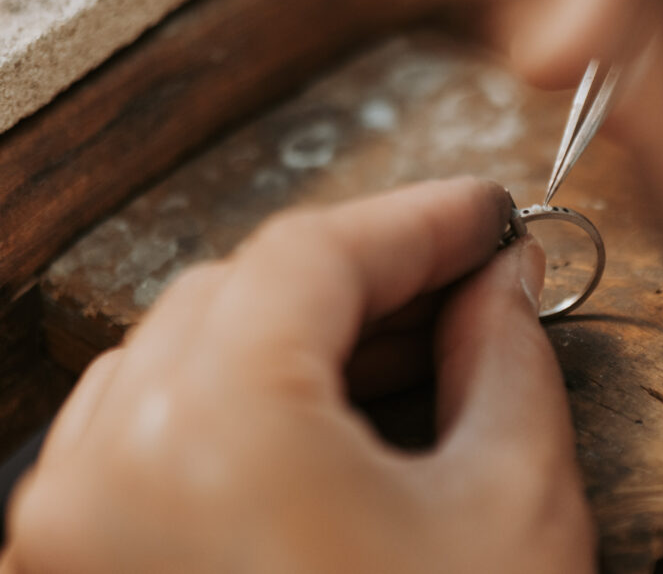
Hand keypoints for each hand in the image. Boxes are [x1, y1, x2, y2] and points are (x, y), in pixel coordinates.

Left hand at [1, 178, 594, 573]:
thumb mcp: (512, 506)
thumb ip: (508, 358)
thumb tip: (502, 281)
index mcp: (213, 435)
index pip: (312, 254)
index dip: (416, 219)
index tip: (484, 215)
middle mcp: (103, 470)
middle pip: (240, 291)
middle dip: (363, 271)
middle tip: (463, 275)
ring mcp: (67, 531)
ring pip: (186, 351)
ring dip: (301, 328)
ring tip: (409, 339)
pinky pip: (153, 427)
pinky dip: (246, 394)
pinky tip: (332, 411)